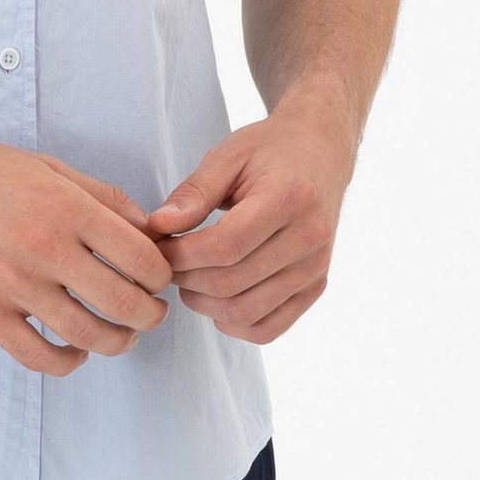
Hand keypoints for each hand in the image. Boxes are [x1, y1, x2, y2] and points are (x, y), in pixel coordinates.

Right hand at [0, 133, 174, 376]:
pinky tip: (74, 351)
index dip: (162, 275)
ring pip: (87, 335)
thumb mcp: (46, 166)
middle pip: (124, 303)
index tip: (158, 279)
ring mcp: (11, 284)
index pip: (142, 258)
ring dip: (117, 342)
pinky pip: (39, 356)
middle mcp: (43, 247)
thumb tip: (148, 231)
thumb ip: (101, 196)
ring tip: (120, 334)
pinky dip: (68, 363)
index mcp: (65, 206)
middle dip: (150, 316)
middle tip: (150, 313)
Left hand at [141, 87, 357, 343]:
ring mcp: (316, 268)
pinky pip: (269, 328)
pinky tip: (216, 300)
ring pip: (246, 312)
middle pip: (232, 283)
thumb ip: (193, 193)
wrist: (320, 152)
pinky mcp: (316, 287)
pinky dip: (234, 323)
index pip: (226, 246)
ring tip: (187, 279)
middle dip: (186, 279)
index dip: (182, 255)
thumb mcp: (227, 156)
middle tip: (166, 263)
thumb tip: (158, 227)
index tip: (159, 245)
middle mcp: (309, 238)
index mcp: (288, 198)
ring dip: (204, 304)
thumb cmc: (270, 151)